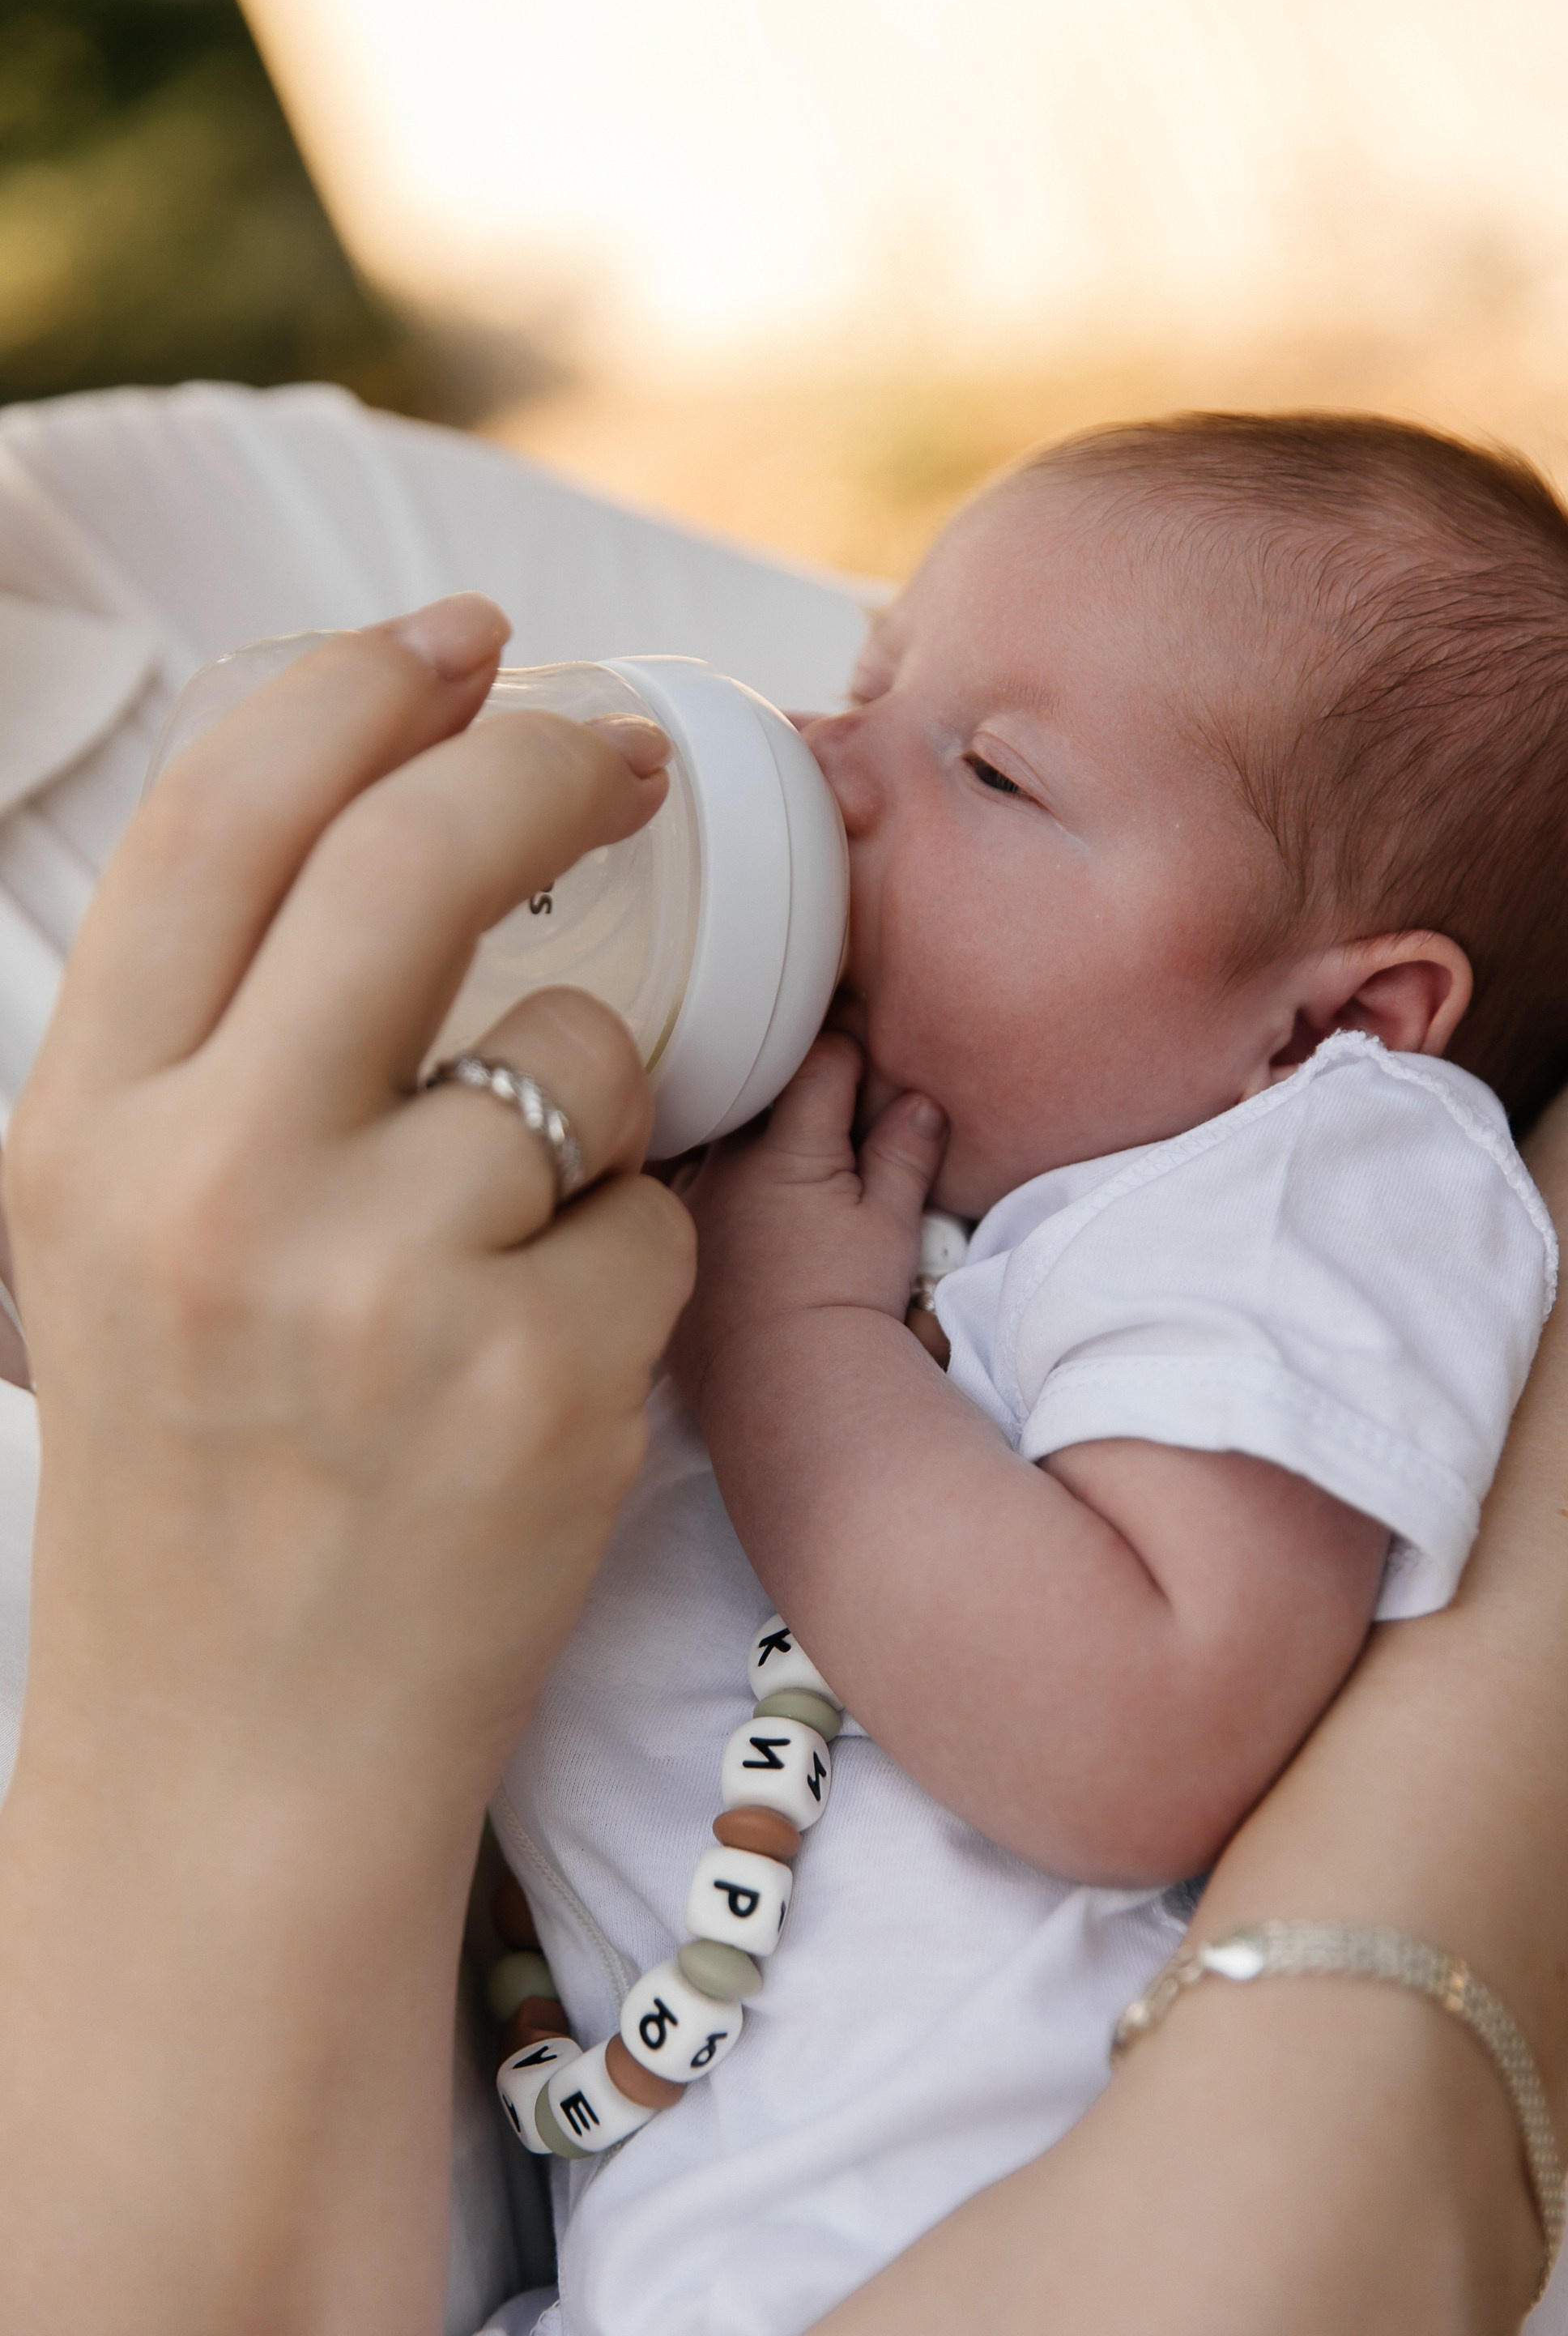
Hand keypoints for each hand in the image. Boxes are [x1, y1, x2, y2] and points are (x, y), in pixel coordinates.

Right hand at [0, 595, 695, 2335]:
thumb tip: (396, 816)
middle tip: (628, 750)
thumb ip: (226, 1042)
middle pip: (418, 856)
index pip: (222, 813)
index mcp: (84, 1127)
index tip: (464, 637)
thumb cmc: (204, 1475)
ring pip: (580, 1052)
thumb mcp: (125, 1237)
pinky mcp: (534, 1377)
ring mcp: (379, 1282)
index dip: (359, 684)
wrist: (237, 1758)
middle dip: (548, 763)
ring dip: (588, 1117)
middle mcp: (211, 1184)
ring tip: (505, 1254)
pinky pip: (655, 1218)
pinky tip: (542, 1375)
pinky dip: (631, 1271)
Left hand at [669, 1030, 945, 1412]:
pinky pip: (678, 1186)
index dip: (850, 1058)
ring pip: (711, 1135)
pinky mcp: (666, 1239)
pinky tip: (729, 1204)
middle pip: (757, 1091)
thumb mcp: (891, 1226)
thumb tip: (921, 1101)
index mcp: (786, 1144)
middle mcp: (724, 1160)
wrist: (784, 1387)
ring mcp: (687, 1198)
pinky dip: (705, 1182)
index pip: (821, 1063)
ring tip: (775, 1159)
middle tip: (826, 1113)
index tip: (866, 1069)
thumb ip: (904, 1154)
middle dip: (790, 1091)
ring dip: (741, 1135)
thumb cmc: (847, 1305)